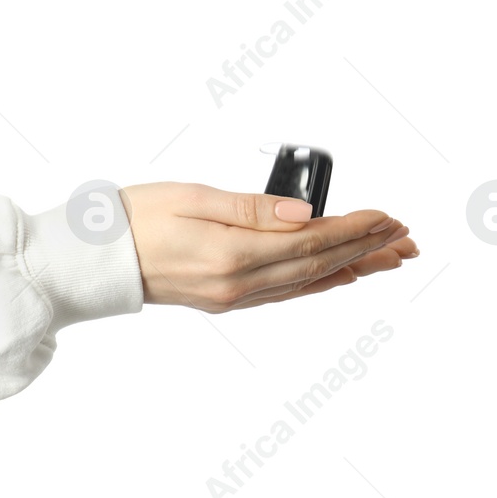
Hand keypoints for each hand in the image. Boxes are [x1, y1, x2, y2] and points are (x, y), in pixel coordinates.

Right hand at [120, 182, 417, 312]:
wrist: (90, 260)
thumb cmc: (133, 219)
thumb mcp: (194, 197)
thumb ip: (254, 208)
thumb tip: (309, 215)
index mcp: (233, 256)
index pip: (313, 241)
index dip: (356, 228)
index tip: (389, 216)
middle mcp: (238, 284)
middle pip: (320, 264)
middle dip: (368, 248)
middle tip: (406, 237)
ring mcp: (233, 297)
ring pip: (310, 281)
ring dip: (355, 266)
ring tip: (391, 256)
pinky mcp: (226, 300)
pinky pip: (288, 292)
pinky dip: (322, 281)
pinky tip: (343, 275)